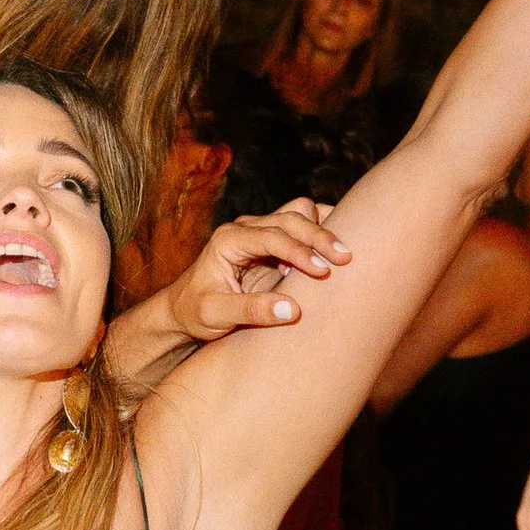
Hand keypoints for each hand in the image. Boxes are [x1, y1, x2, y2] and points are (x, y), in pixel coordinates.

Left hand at [157, 198, 353, 346]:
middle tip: (345, 259)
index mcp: (228, 240)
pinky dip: (319, 231)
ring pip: (298, 214)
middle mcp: (244, 229)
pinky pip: (301, 224)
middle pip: (290, 218)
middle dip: (318, 236)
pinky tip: (334, 249)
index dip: (299, 251)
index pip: (271, 236)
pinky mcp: (271, 241)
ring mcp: (259, 231)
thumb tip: (292, 310)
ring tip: (343, 254)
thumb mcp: (215, 315)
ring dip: (321, 229)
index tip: (322, 270)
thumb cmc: (196, 312)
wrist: (184, 308)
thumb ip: (251, 312)